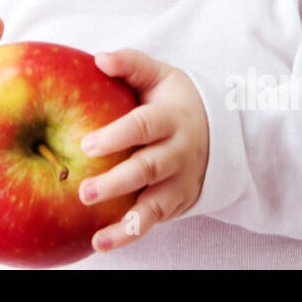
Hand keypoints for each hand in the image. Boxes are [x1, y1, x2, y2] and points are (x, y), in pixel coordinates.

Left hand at [77, 49, 209, 253]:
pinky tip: (101, 242)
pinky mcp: (176, 203)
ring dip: (125, 221)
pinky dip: (127, 234)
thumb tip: (100, 58)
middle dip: (117, 182)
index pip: (144, 127)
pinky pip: (151, 222)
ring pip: (153, 204)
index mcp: (171, 118)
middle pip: (148, 169)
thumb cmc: (173, 101)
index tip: (87, 144)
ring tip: (96, 233)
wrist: (217, 131)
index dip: (117, 136)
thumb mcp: (160, 76)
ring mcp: (180, 181)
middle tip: (84, 191)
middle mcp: (179, 152)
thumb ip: (132, 65)